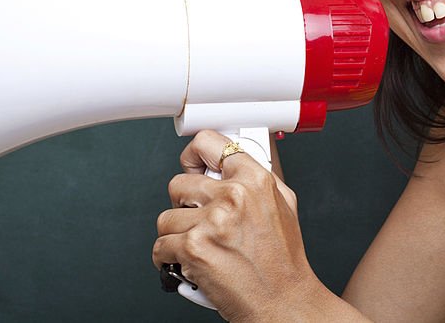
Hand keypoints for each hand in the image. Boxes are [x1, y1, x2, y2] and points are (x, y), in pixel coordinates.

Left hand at [153, 131, 315, 320]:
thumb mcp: (284, 205)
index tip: (191, 165)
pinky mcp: (193, 248)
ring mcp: (211, 221)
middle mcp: (234, 196)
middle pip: (178, 183)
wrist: (283, 302)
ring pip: (166, 218)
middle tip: (199, 221)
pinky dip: (168, 259)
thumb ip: (257, 179)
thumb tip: (234, 162)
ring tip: (198, 247)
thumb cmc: (283, 261)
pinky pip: (160, 246)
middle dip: (184, 205)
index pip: (209, 142)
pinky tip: (188, 264)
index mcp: (255, 180)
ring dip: (175, 235)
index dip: (194, 155)